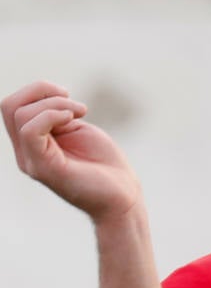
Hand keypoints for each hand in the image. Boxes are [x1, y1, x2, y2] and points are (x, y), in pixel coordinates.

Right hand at [2, 80, 141, 221]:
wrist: (123, 197)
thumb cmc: (104, 165)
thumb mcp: (75, 129)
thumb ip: (54, 114)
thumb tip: (45, 95)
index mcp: (32, 145)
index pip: (14, 107)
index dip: (38, 90)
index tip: (68, 96)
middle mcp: (26, 155)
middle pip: (10, 106)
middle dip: (41, 91)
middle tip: (72, 102)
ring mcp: (32, 163)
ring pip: (19, 115)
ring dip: (54, 103)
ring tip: (80, 112)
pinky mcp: (44, 169)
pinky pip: (31, 131)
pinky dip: (51, 115)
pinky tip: (73, 119)